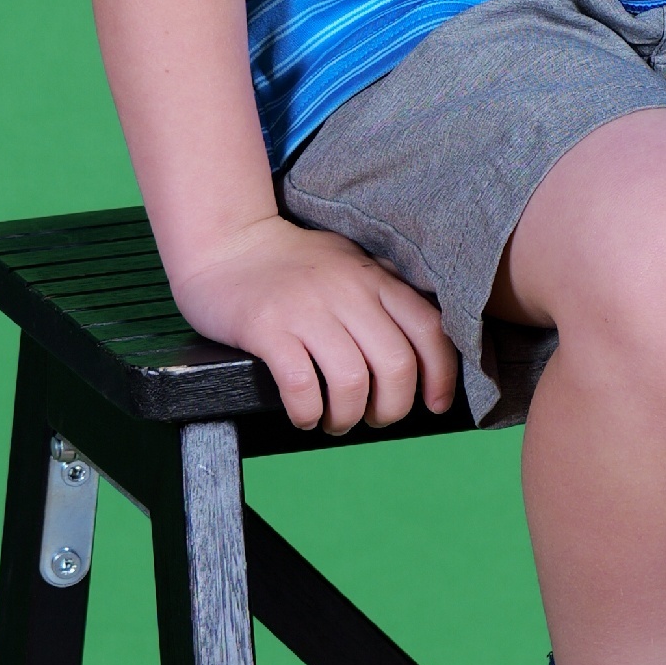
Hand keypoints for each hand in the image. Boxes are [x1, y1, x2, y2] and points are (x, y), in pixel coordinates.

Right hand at [164, 216, 458, 433]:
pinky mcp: (267, 327)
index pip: (429, 329)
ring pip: (352, 382)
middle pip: (396, 365)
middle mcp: (347, 290)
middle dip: (392, 409)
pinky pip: (302, 385)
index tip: (434, 405)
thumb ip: (385, 291)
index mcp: (373, 277)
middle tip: (372, 418)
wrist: (225, 244)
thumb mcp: (349, 263)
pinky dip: (308, 413)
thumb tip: (425, 342)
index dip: (441, 376)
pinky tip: (304, 414)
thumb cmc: (290, 263)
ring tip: (334, 420)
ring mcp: (306, 308)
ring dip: (347, 417)